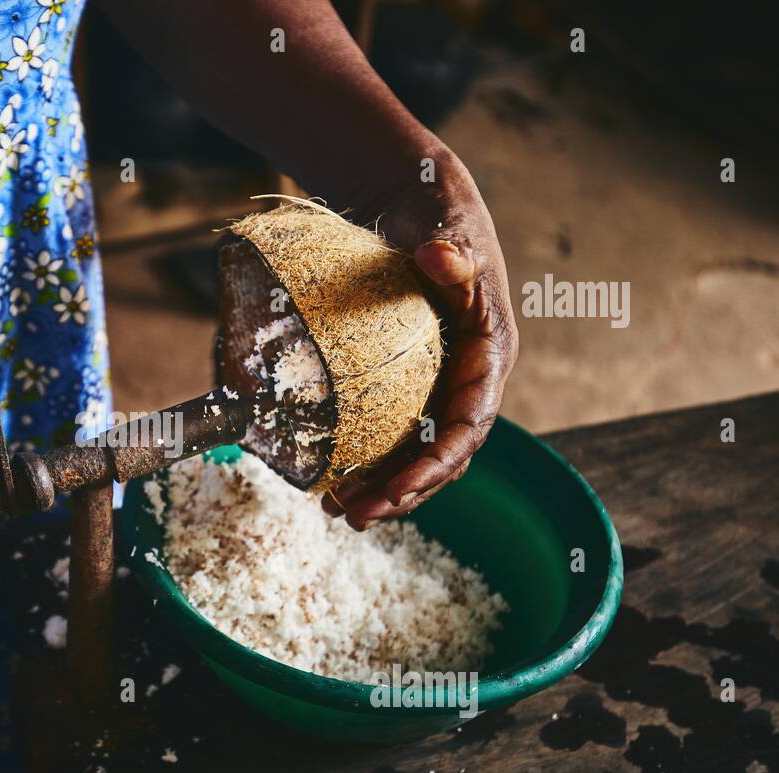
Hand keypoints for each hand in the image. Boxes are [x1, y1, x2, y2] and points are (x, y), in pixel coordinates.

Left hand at [321, 148, 518, 528]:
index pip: (468, 426)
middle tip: (355, 516)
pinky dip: (370, 460)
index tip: (397, 490)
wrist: (417, 205)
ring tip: (338, 512)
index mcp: (490, 356)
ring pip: (418, 453)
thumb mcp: (447, 229)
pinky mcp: (414, 384)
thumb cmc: (437, 216)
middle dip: (404, 492)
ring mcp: (441, 385)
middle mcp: (470, 380)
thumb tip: (441, 259)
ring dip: (383, 487)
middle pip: (443, 455)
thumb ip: (452, 252)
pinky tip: (333, 481)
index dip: (435, 464)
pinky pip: (396, 434)